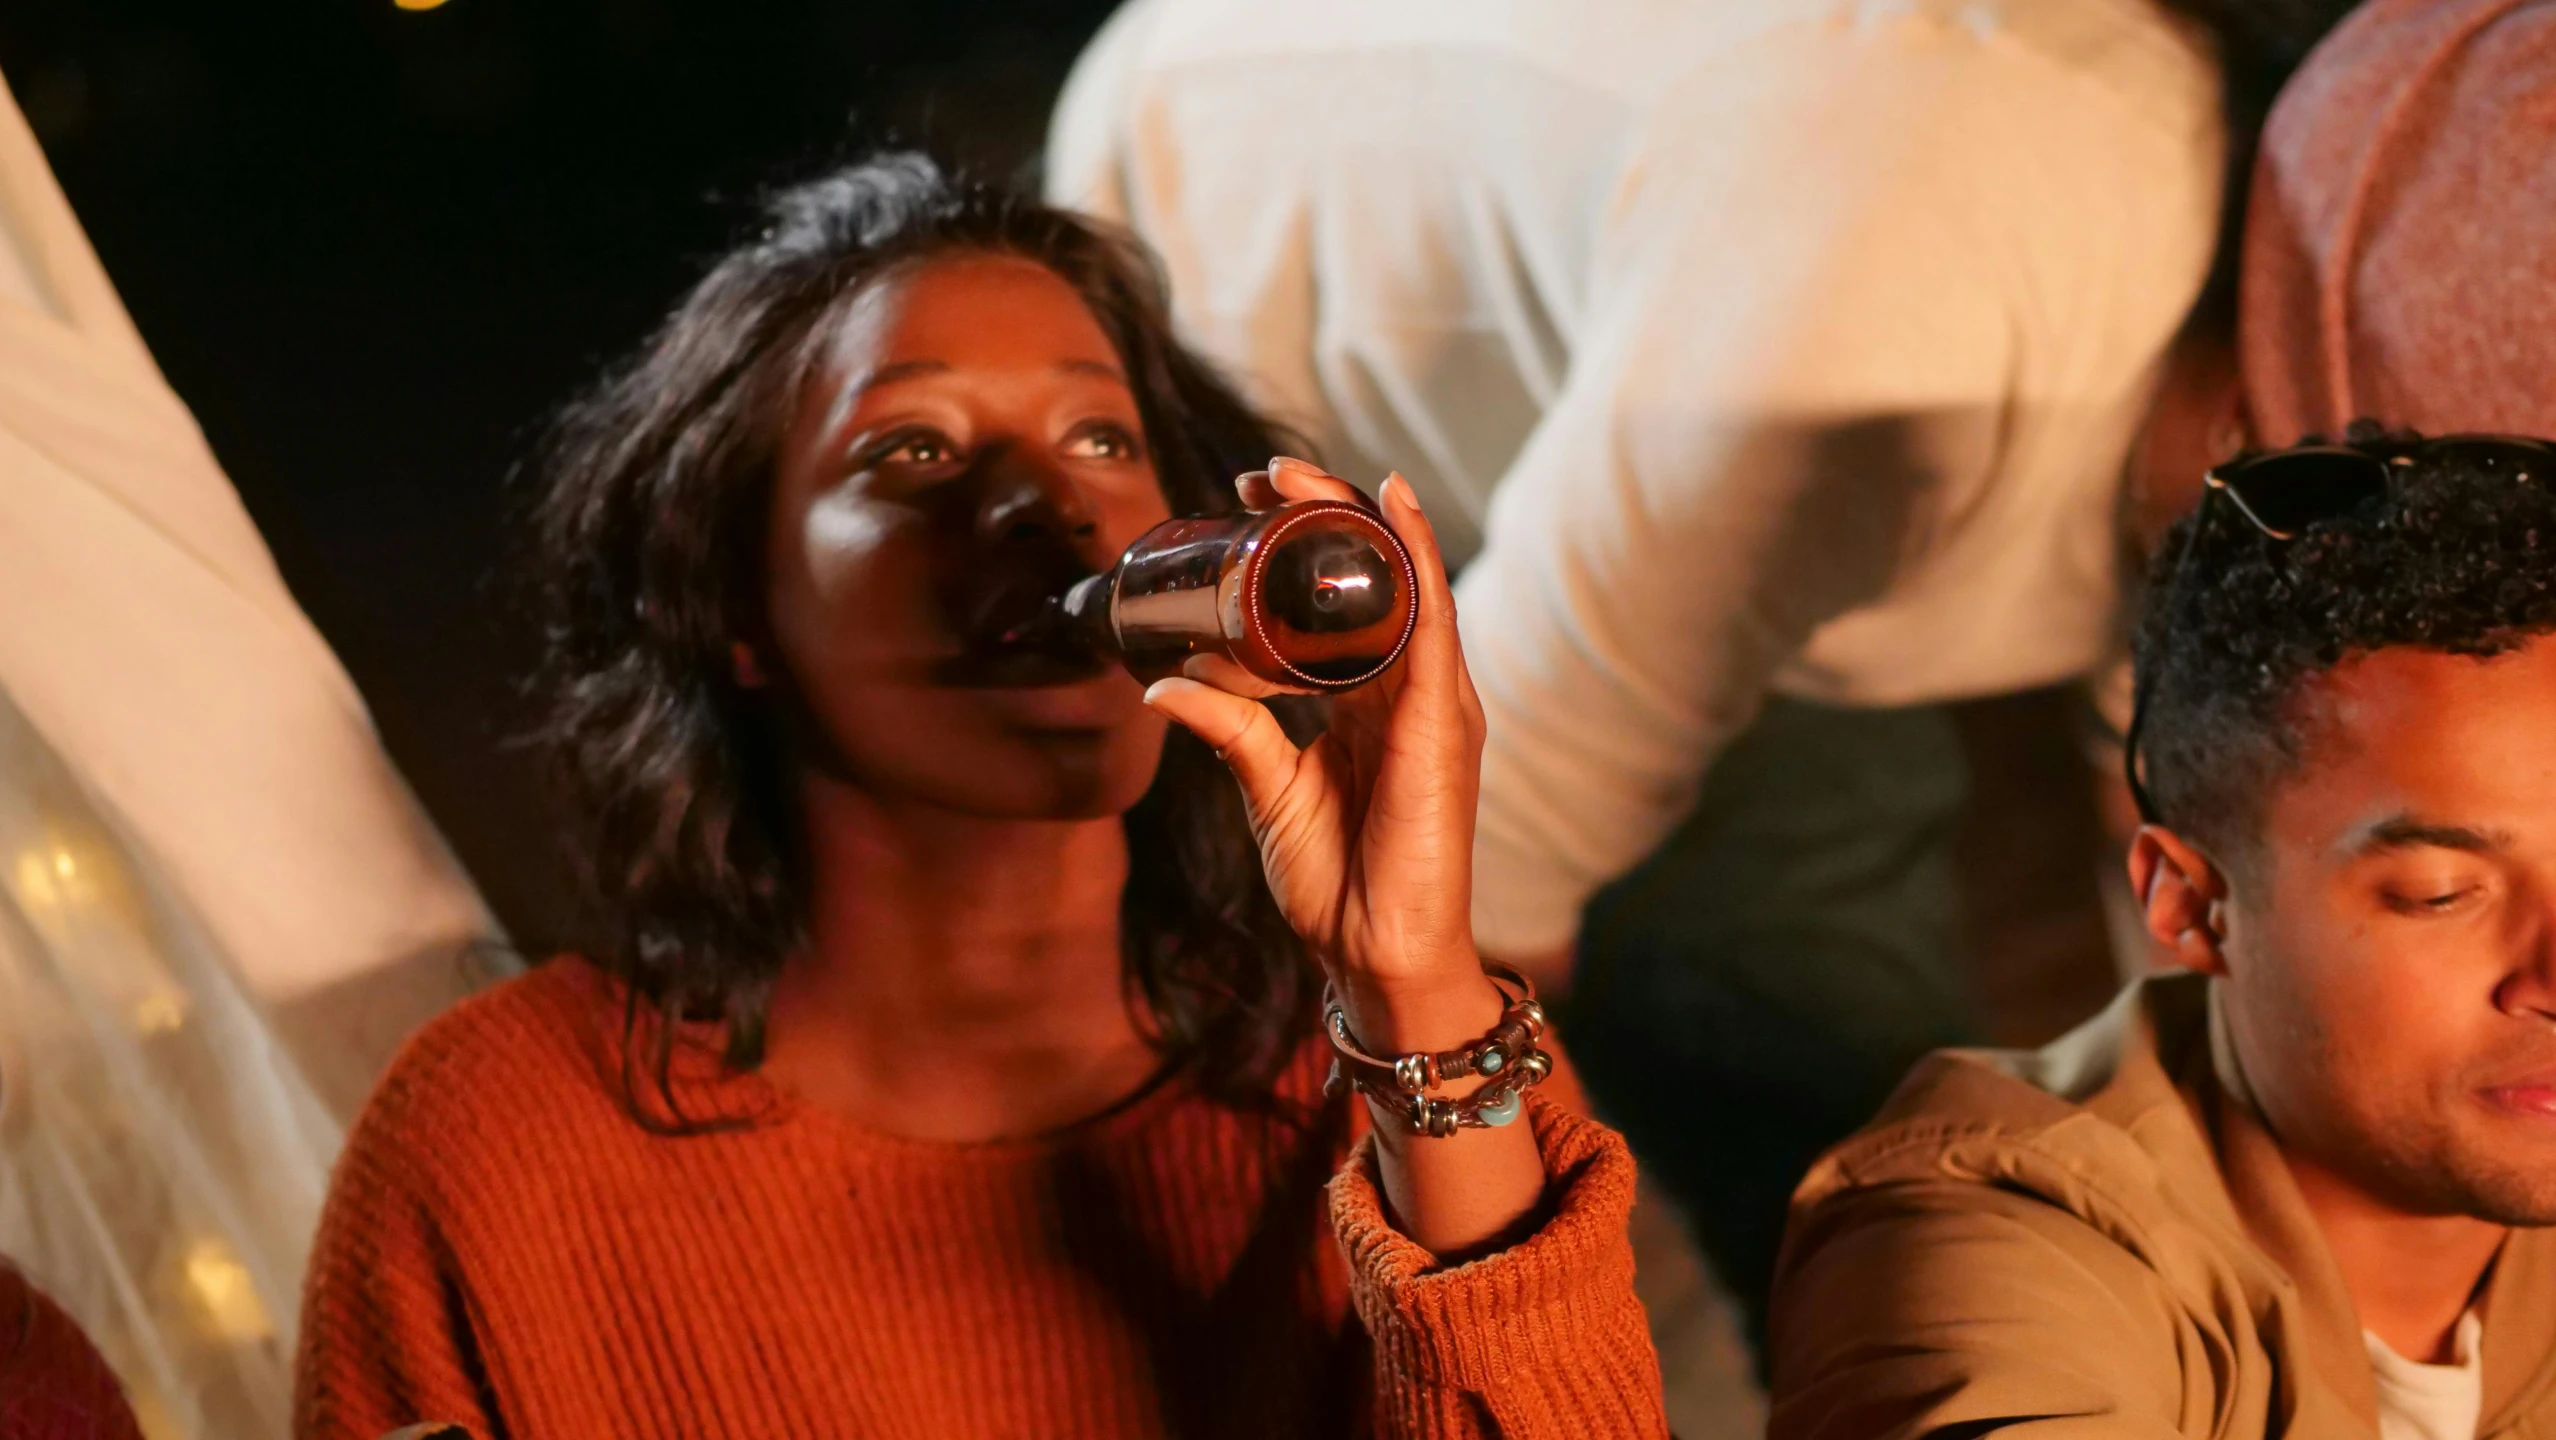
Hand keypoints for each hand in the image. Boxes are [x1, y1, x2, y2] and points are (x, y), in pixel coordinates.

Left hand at [1142, 457, 1496, 1050]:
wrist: (1375, 951)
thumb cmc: (1337, 880)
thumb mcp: (1267, 788)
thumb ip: (1229, 728)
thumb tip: (1163, 682)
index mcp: (1370, 704)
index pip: (1342, 603)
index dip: (1299, 548)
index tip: (1245, 503)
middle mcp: (1407, 690)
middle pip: (1370, 578)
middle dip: (1320, 515)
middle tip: (1261, 475)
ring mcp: (1431, 699)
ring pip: (1398, 580)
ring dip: (1352, 518)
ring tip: (1300, 476)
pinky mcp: (1441, 716)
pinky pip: (1430, 617)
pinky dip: (1415, 554)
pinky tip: (1392, 505)